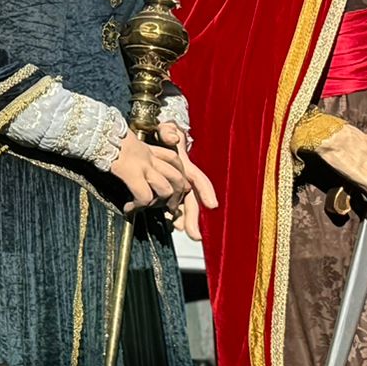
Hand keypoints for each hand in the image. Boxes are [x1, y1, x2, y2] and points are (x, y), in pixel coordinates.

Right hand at [108, 125, 189, 215]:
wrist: (93, 130)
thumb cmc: (102, 136)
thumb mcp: (121, 141)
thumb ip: (130, 149)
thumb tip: (126, 161)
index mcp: (148, 149)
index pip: (175, 161)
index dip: (180, 177)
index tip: (174, 191)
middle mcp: (149, 157)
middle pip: (178, 178)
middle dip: (177, 197)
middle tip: (169, 208)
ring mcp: (142, 165)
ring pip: (166, 189)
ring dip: (159, 204)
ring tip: (148, 208)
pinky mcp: (131, 172)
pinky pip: (145, 196)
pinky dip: (139, 206)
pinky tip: (128, 209)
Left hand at [151, 120, 217, 240]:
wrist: (154, 136)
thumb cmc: (161, 133)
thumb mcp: (163, 129)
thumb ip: (167, 131)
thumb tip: (173, 137)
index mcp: (185, 165)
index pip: (198, 179)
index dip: (205, 191)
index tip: (212, 205)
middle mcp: (184, 177)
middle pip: (192, 199)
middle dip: (194, 216)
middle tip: (195, 236)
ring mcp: (176, 185)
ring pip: (184, 205)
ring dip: (185, 220)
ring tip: (186, 234)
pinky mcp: (168, 189)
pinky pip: (171, 204)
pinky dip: (172, 215)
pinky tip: (173, 226)